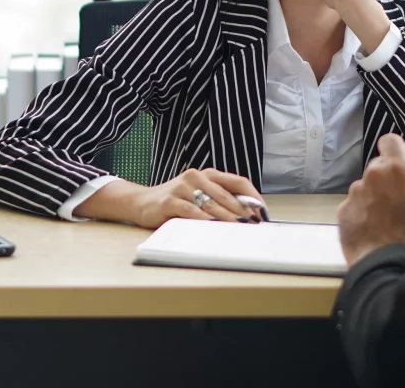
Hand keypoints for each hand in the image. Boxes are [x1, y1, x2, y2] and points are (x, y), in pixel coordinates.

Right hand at [135, 168, 266, 227]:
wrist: (141, 202)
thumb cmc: (176, 201)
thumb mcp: (199, 196)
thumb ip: (219, 200)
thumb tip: (248, 215)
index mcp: (208, 174)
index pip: (238, 182)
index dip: (253, 197)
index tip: (263, 212)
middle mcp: (197, 176)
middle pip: (227, 195)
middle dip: (243, 212)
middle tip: (255, 225)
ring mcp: (182, 187)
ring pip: (211, 204)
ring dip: (228, 218)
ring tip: (240, 229)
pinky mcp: (170, 200)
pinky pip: (192, 212)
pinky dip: (205, 221)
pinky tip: (214, 228)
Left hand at [337, 134, 404, 265]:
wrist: (387, 266)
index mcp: (395, 169)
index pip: (390, 141)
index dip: (400, 151)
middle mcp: (371, 176)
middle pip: (379, 166)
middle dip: (390, 178)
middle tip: (404, 199)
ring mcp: (354, 194)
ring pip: (367, 187)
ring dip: (377, 196)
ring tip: (391, 220)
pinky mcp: (343, 212)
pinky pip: (356, 205)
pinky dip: (364, 212)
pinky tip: (377, 229)